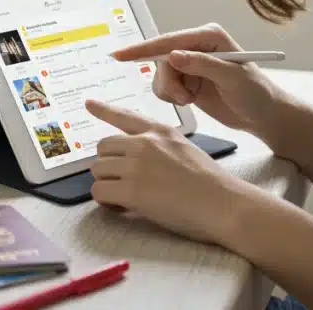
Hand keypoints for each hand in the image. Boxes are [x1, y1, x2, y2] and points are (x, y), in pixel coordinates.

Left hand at [85, 99, 255, 245]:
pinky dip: (106, 202)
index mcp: (160, 131)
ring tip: (125, 198)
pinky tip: (122, 207)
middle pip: (103, 147)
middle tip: (122, 183)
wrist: (223, 203)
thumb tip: (134, 159)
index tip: (89, 103)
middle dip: (108, 166)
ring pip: (98, 170)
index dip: (104, 110)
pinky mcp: (131, 190)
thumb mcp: (184, 148)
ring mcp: (136, 165)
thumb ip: (159, 147)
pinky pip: (99, 191)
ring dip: (106, 184)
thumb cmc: (209, 182)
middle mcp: (145, 143)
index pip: (125, 116)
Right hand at [110, 23, 291, 144]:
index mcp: (209, 37)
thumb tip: (174, 55)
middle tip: (183, 98)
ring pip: (161, 74)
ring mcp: (191, 64)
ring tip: (190, 100)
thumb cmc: (257, 94)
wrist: (264, 116)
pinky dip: (171, 96)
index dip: (144, 48)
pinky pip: (165, 86)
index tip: (121, 56)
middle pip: (161, 58)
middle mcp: (197, 46)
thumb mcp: (233, 78)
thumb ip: (203, 65)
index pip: (170, 40)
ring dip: (170, 91)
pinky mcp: (188, 80)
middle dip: (167, 80)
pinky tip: (190, 101)